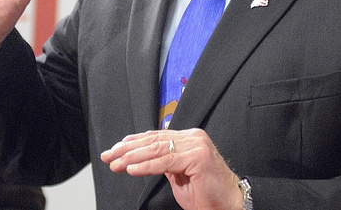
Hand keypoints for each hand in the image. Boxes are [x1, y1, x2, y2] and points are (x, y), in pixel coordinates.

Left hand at [100, 129, 242, 209]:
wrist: (230, 205)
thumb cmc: (206, 194)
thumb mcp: (178, 175)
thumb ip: (163, 162)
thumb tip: (140, 158)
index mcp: (188, 138)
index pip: (155, 137)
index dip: (132, 143)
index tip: (114, 151)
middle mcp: (193, 137)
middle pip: (153, 140)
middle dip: (127, 149)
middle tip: (109, 156)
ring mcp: (196, 144)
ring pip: (157, 148)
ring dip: (132, 157)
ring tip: (116, 163)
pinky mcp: (198, 156)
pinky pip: (166, 161)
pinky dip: (146, 166)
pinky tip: (132, 169)